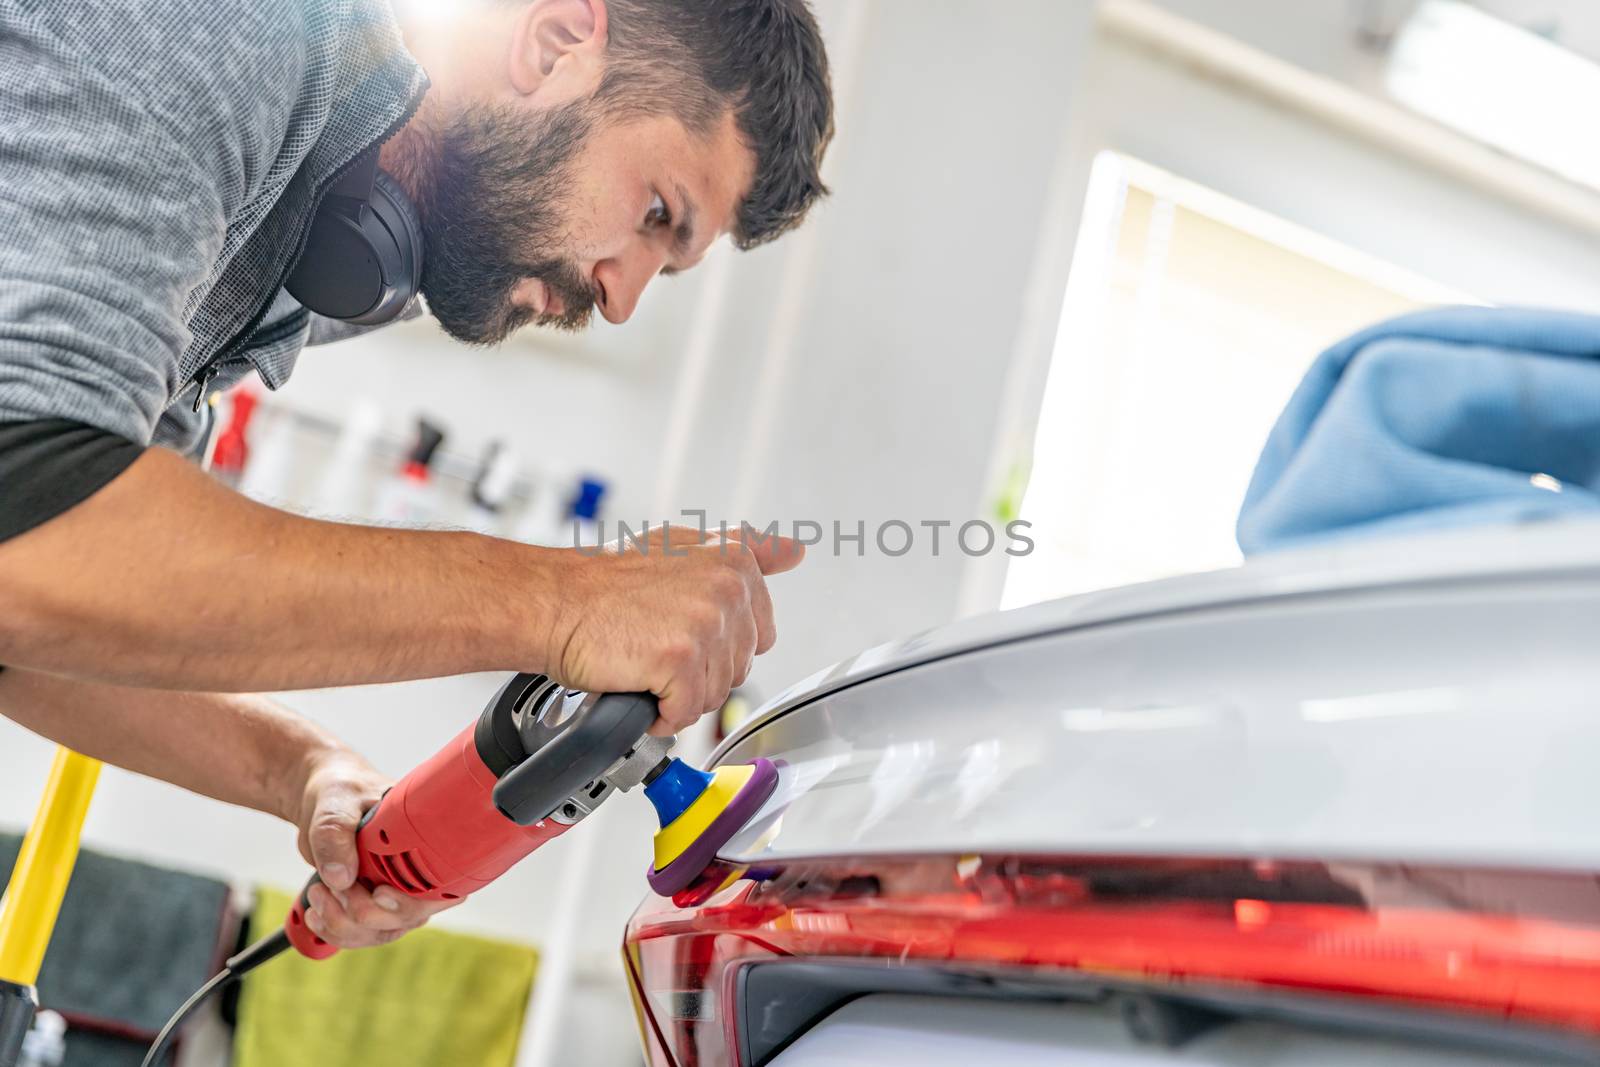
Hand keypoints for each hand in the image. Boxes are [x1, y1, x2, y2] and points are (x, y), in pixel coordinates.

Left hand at [290, 748, 460, 948]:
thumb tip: (342, 878)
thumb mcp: (335, 802)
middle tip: (333, 886)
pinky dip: (334, 929)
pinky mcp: (370, 906)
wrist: (325, 799)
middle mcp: (414, 874)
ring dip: (343, 923)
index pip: (435, 889)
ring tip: (318, 893)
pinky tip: (316, 912)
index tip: (378, 893)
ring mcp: (392, 894)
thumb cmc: (342, 790)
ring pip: (380, 932)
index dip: (410, 902)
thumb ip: (335, 834)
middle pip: (405, 919)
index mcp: (422, 842)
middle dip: (364, 913)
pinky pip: (359, 934)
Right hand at [544, 524, 804, 733]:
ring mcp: (707, 623)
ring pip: (714, 693)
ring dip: (676, 692)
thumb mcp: (681, 546)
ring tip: (641, 660)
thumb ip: (745, 550)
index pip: (760, 631)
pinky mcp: (681, 659)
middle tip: (653, 645)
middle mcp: (728, 588)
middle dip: (698, 670)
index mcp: (734, 562)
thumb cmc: (605, 582)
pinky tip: (635, 684)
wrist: (552, 602)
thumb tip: (793, 551)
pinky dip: (657, 712)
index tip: (684, 632)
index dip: (718, 644)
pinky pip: (685, 713)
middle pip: (738, 668)